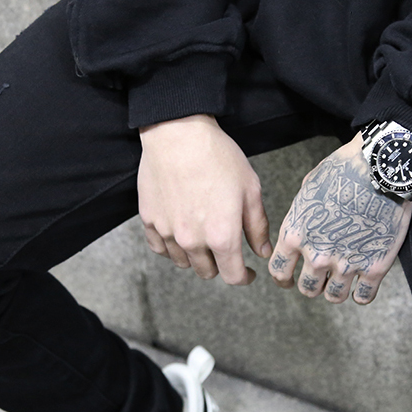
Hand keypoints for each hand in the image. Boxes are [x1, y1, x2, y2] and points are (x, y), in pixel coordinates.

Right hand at [138, 114, 271, 284]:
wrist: (178, 134)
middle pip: (207, 272)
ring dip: (195, 256)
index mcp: (222, 236)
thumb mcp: (250, 189)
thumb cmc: (218, 157)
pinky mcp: (150, 221)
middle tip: (225, 248)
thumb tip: (262, 252)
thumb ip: (257, 227)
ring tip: (202, 237)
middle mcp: (193, 241)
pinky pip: (160, 248)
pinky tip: (180, 233)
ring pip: (183, 262)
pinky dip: (171, 247)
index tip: (247, 272)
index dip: (244, 277)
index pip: (233, 276)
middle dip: (220, 265)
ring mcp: (168, 232)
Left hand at [268, 132, 411, 303]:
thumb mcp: (308, 189)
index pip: (279, 271)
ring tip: (340, 282)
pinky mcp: (375, 267)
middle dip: (312, 285)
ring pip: (334, 296)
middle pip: (307, 288)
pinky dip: (361, 294)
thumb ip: (300, 214)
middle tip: (319, 280)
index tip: (288, 280)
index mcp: (295, 235)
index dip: (283, 279)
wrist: (379, 168)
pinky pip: (363, 296)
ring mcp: (347, 263)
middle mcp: (317, 255)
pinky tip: (362, 286)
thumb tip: (301, 225)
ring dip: (335, 291)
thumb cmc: (342, 171)